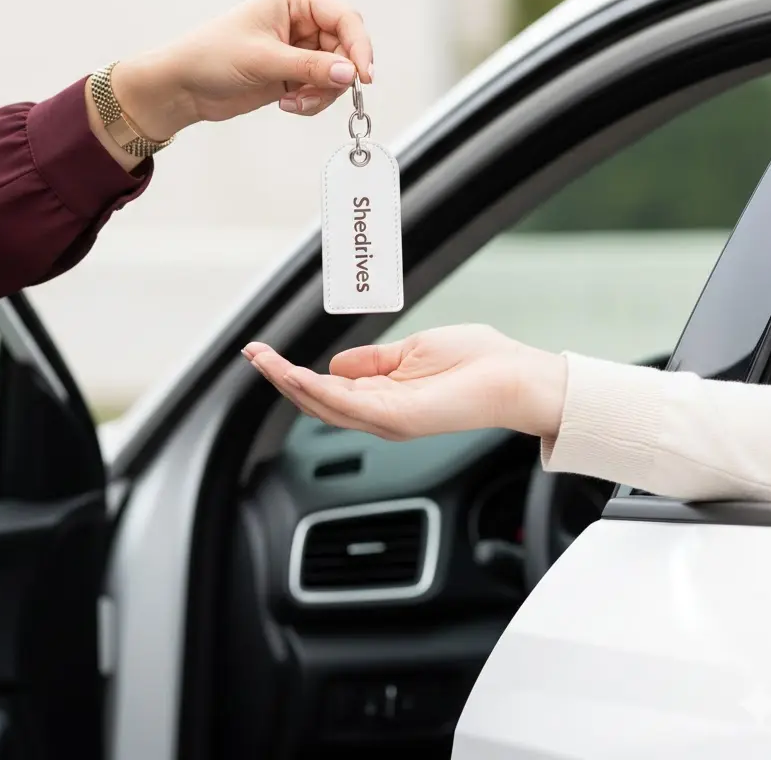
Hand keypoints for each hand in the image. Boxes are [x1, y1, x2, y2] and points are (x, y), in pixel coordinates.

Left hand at [110, 0, 373, 142]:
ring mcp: (301, 48)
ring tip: (293, 101)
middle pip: (347, 48)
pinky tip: (287, 103)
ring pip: (337, 72)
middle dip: (336, 75)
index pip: (345, 18)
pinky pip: (323, 88)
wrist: (185, 86)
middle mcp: (303, 21)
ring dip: (321, 93)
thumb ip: (310, 66)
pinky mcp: (297, 72)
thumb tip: (349, 73)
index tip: (362, 76)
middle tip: (317, 93)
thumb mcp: (263, 59)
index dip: (359, 46)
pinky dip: (312, 100)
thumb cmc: (211, 56)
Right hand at [243, 325, 567, 441]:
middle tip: (254, 354)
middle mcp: (381, 413)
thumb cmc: (478, 360)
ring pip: (324, 405)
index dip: (295, 373)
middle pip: (317, 400)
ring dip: (289, 382)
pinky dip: (316, 389)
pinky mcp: (398, 418)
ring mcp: (388, 419)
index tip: (269, 352)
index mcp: (385, 396)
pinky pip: (346, 404)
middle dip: (281, 378)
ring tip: (262, 360)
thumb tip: (337, 362)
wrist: (517, 376)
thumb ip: (373, 361)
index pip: (329, 389)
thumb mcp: (412, 351)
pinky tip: (294, 373)